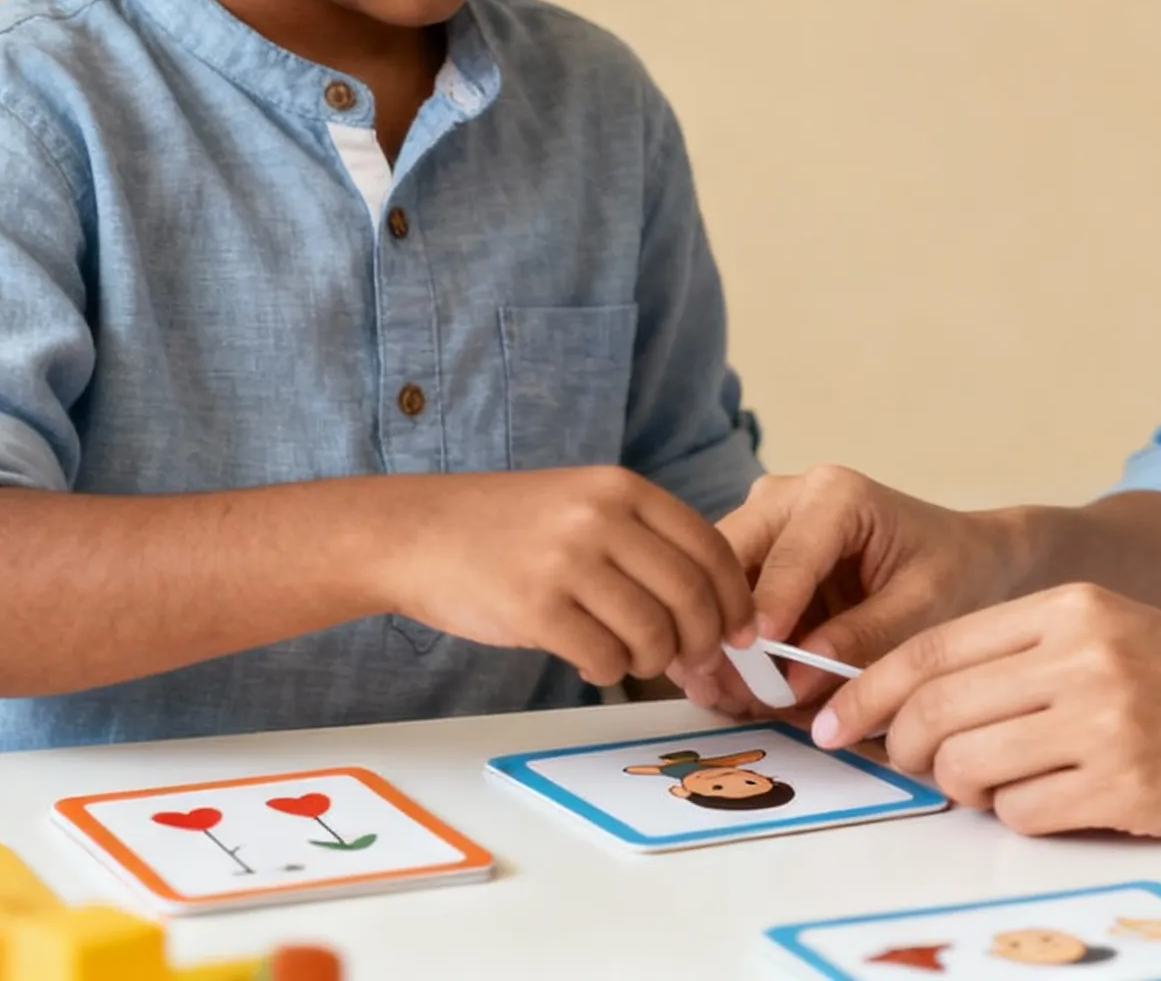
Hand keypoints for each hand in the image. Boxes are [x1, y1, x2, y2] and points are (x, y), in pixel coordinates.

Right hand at [381, 469, 755, 685]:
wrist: (417, 532)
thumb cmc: (505, 528)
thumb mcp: (582, 503)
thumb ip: (642, 541)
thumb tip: (712, 607)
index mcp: (621, 488)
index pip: (710, 547)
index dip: (736, 598)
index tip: (743, 632)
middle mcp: (600, 517)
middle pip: (691, 595)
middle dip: (707, 641)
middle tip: (698, 663)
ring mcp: (567, 561)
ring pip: (653, 633)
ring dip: (654, 662)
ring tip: (632, 660)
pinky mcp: (535, 606)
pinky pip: (603, 658)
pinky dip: (609, 672)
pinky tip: (591, 661)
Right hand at [674, 465, 1038, 713]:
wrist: (967, 558)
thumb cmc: (955, 573)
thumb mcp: (924, 609)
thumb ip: (862, 639)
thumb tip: (794, 679)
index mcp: (835, 494)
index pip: (787, 555)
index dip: (765, 610)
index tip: (752, 658)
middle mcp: (786, 498)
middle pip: (727, 560)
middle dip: (725, 628)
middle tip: (729, 693)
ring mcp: (764, 526)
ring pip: (716, 584)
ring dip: (720, 644)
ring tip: (734, 701)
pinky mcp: (757, 559)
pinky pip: (727, 604)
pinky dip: (730, 648)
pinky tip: (740, 692)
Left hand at [812, 582, 1160, 838]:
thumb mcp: (1110, 632)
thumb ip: (1022, 654)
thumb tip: (916, 698)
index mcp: (1070, 609)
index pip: (932, 647)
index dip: (870, 689)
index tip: (837, 719)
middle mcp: (1081, 657)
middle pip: (936, 710)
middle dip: (904, 748)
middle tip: (915, 766)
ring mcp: (1104, 723)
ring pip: (968, 766)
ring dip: (964, 788)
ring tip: (1001, 782)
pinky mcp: (1126, 788)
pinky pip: (1023, 814)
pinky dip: (1021, 816)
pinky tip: (1056, 801)